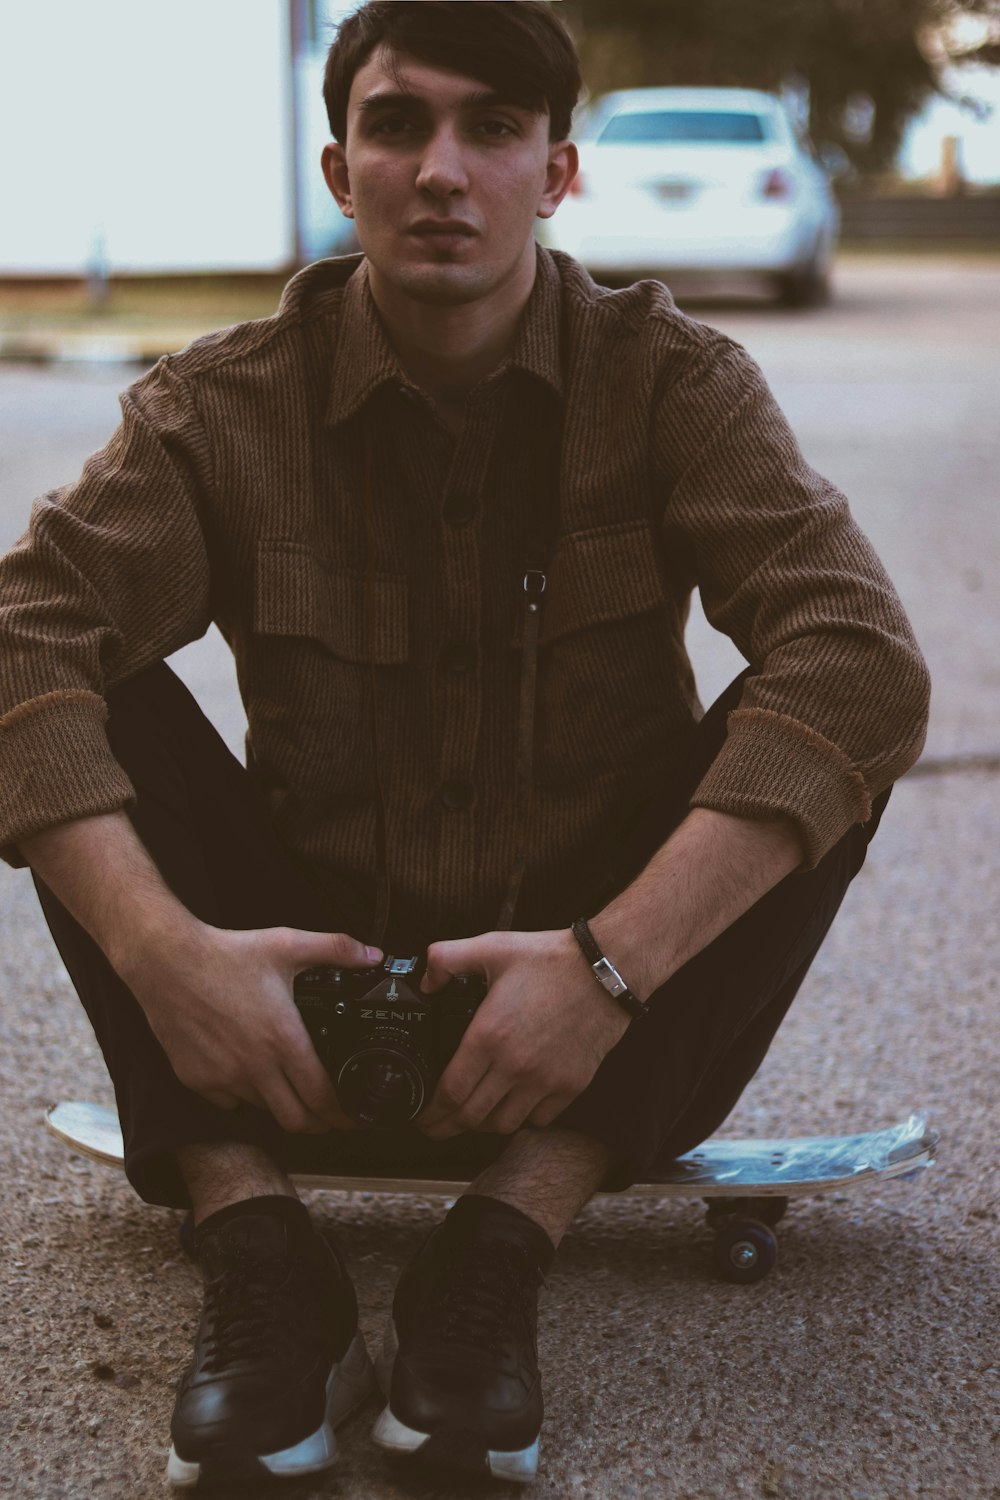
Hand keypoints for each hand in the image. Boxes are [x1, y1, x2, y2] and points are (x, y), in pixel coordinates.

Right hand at [117, 920, 380, 1134]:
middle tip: (330, 1117)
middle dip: (319, 1124)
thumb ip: (336, 949)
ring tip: (292, 1090)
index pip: (322, 1097)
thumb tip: (375, 955)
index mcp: (283, 1039)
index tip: (356, 1119)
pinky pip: (228, 1101)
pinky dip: (243, 1096)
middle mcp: (255, 1067)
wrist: (165, 960)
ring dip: (282, 1105)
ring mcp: (223, 1077)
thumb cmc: (228, 952)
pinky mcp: (196, 1079)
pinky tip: (249, 1074)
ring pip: (263, 1109)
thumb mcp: (287, 944)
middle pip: (296, 1120)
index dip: (344, 1115)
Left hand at [416, 928, 631, 1140]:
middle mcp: (514, 1066)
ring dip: (483, 1126)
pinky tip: (514, 1105)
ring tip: (473, 1116)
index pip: (450, 1092)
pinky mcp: (571, 1085)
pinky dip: (522, 1119)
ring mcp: (545, 1080)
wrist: (606, 969)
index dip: (431, 1113)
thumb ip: (446, 958)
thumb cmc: (549, 958)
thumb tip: (425, 981)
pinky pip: (539, 1119)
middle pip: (471, 1117)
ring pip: (504, 1124)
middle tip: (436, 1128)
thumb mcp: (491, 946)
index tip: (422, 1118)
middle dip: (447, 1128)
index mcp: (488, 1036)